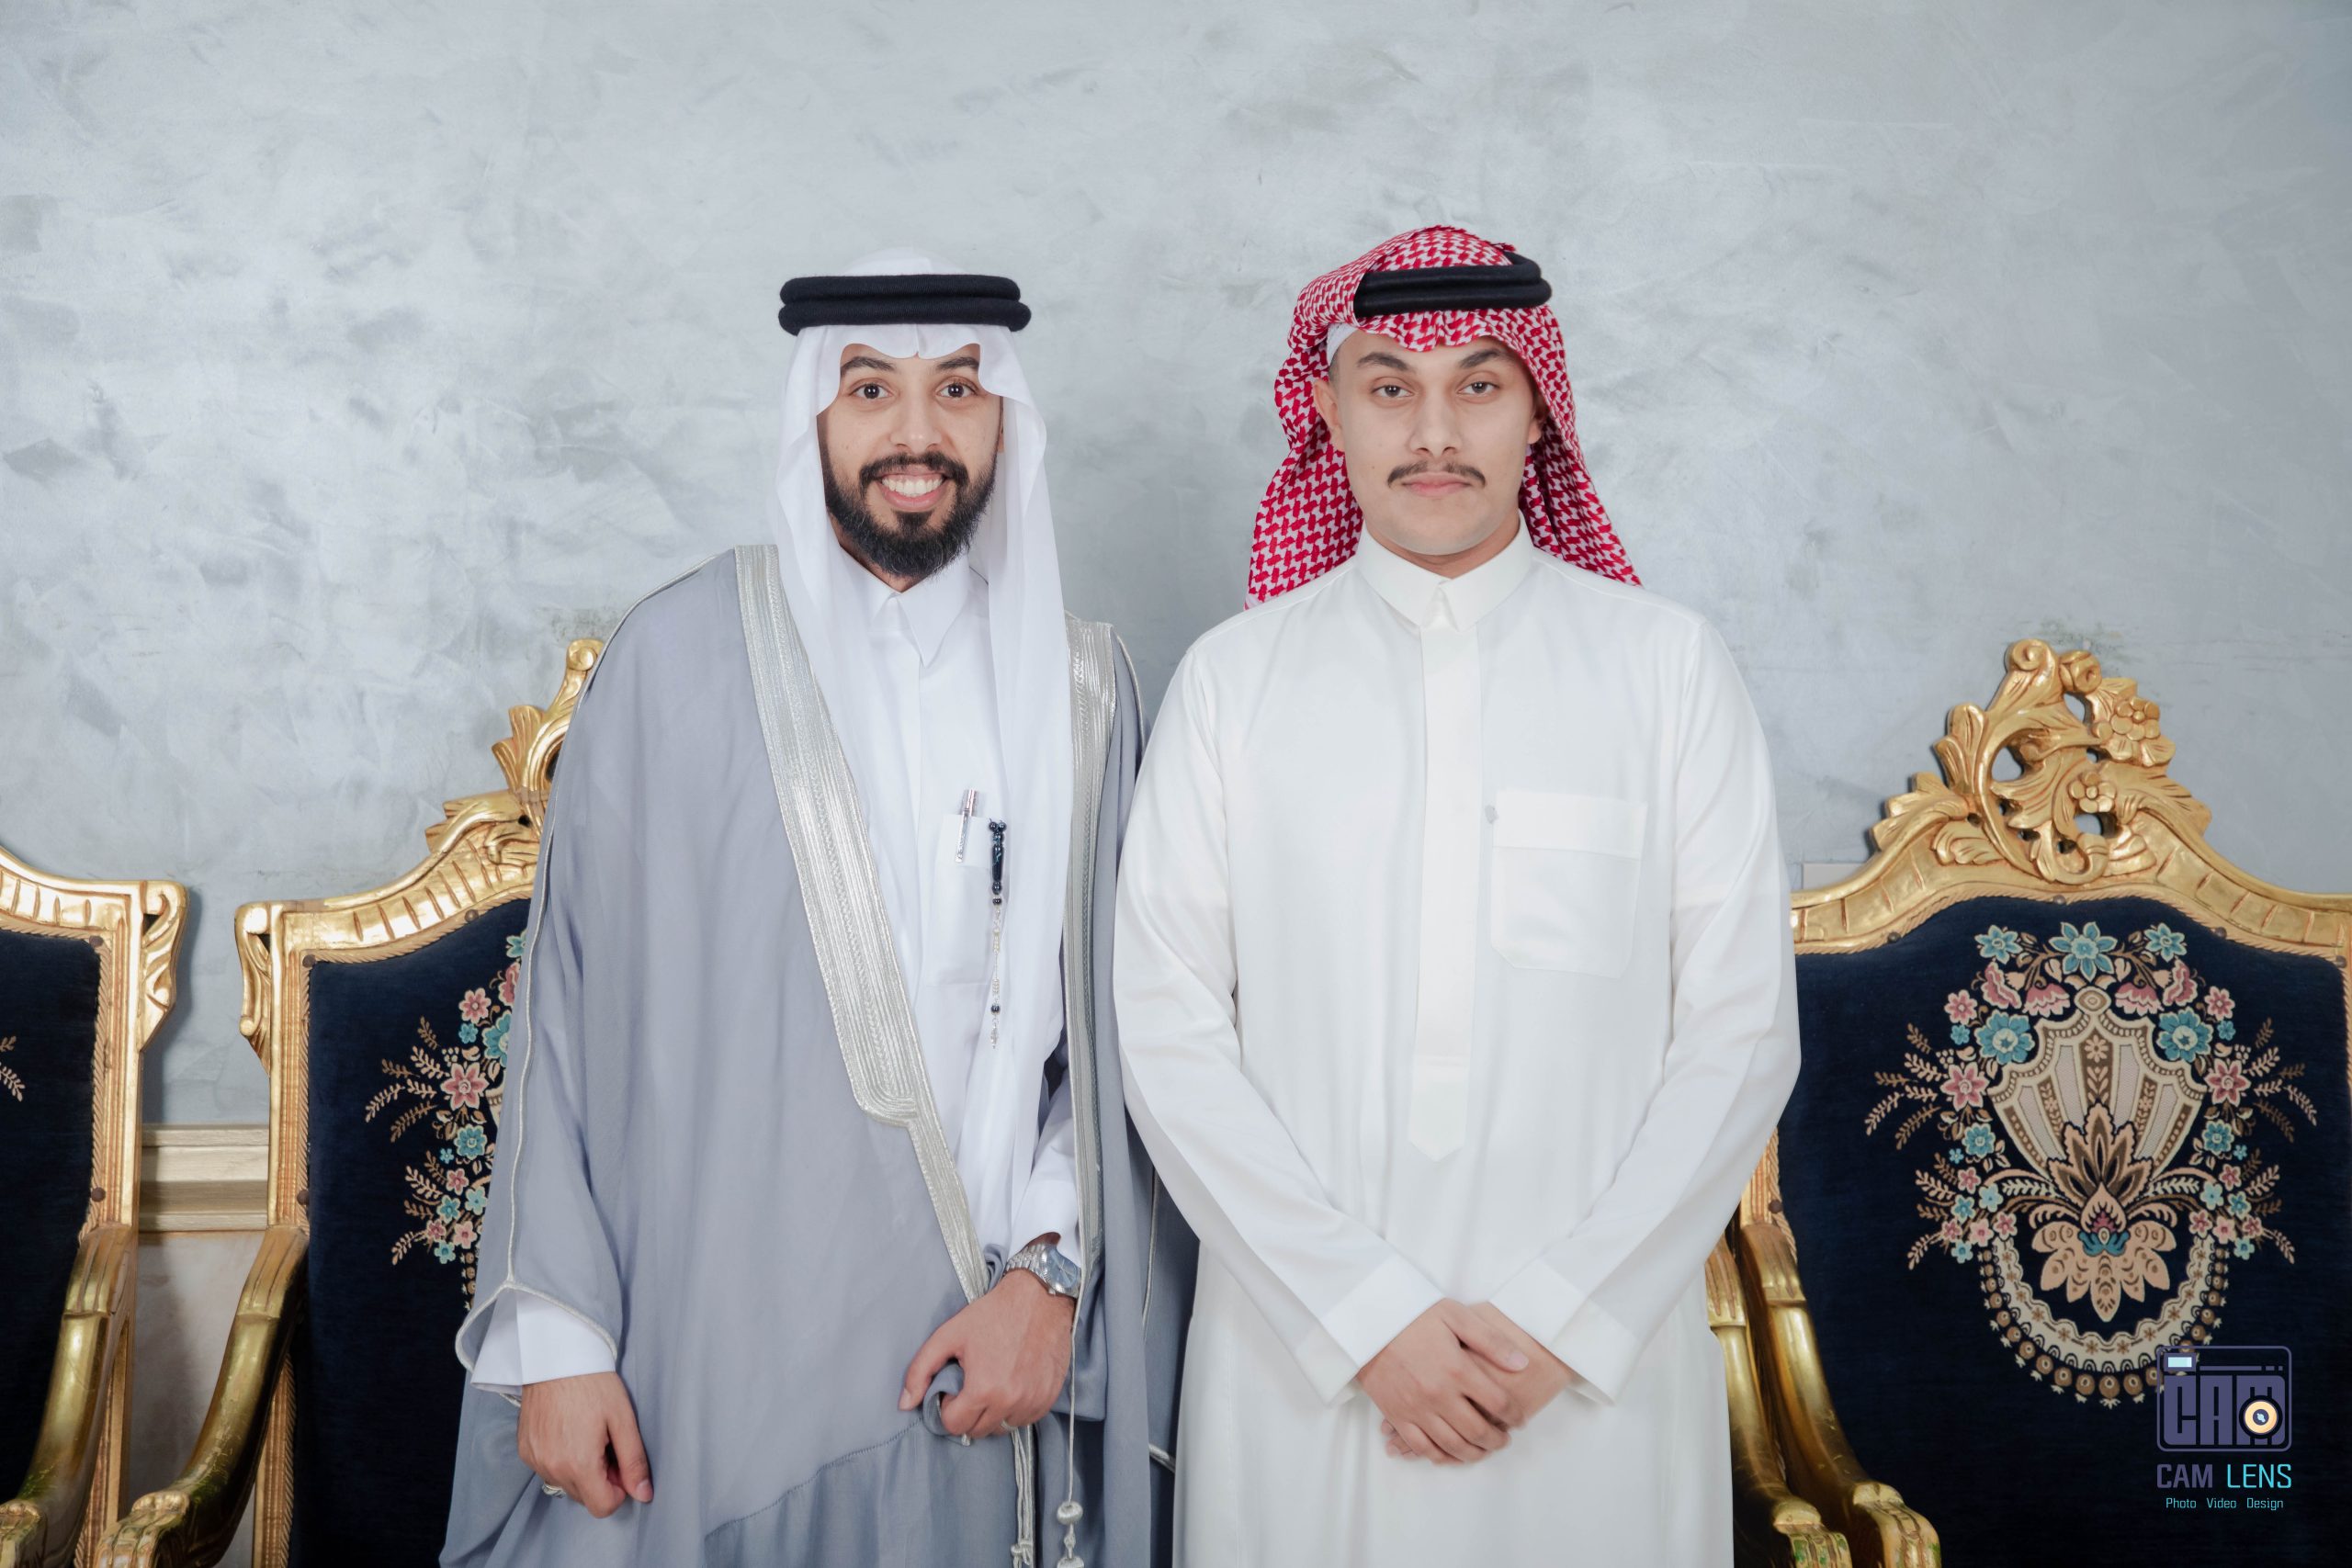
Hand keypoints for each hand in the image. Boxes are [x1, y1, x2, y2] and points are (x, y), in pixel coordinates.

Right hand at [517, 1370, 652, 1517]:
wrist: (555, 1357)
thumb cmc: (593, 1383)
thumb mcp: (623, 1420)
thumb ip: (634, 1461)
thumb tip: (644, 1494)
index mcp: (578, 1464)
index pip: (602, 1507)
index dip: (618, 1489)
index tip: (620, 1463)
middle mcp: (552, 1468)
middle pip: (584, 1496)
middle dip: (600, 1478)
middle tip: (606, 1442)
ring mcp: (535, 1460)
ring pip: (566, 1484)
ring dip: (580, 1469)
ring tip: (586, 1434)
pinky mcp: (525, 1450)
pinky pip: (548, 1469)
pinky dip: (561, 1459)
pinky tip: (568, 1431)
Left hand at [899, 1266, 1076, 1439]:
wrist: (1040, 1298)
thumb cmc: (993, 1314)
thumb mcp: (949, 1335)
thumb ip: (921, 1370)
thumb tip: (905, 1404)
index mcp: (984, 1390)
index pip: (955, 1425)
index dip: (948, 1408)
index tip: (954, 1388)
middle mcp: (1010, 1402)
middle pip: (977, 1431)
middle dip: (968, 1413)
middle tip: (971, 1386)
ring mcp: (1032, 1402)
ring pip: (1002, 1429)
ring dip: (991, 1415)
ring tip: (991, 1385)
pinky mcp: (1048, 1399)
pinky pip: (1024, 1420)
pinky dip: (1014, 1410)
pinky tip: (1011, 1385)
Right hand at [1357, 1299, 1528, 1465]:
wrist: (1369, 1322)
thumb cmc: (1414, 1315)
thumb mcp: (1456, 1316)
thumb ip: (1490, 1340)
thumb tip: (1522, 1363)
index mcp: (1457, 1369)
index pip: (1497, 1402)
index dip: (1514, 1414)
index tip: (1519, 1419)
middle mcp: (1438, 1394)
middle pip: (1477, 1430)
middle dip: (1497, 1440)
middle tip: (1504, 1440)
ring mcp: (1416, 1408)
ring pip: (1452, 1445)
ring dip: (1473, 1454)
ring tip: (1483, 1450)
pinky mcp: (1396, 1415)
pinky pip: (1422, 1447)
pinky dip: (1440, 1457)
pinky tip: (1450, 1454)